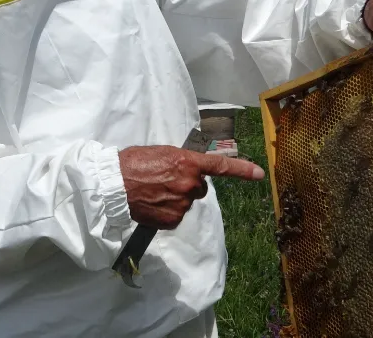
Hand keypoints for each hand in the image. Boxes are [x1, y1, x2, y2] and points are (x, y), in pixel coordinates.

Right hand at [119, 146, 264, 229]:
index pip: (221, 166)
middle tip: (164, 180)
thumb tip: (189, 170)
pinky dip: (166, 212)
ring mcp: (182, 203)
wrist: (113, 184)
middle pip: (199, 188)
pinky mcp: (173, 219)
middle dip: (187, 185)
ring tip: (153, 191)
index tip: (259, 174)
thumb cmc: (133, 163)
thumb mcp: (162, 153)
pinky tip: (152, 204)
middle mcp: (189, 183)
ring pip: (186, 202)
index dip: (242, 170)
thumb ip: (182, 161)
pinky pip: (176, 216)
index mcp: (188, 162)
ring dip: (175, 198)